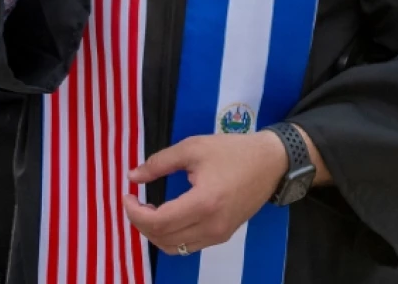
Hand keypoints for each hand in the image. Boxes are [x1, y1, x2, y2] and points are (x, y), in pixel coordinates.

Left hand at [124, 131, 287, 255]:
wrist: (270, 162)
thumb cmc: (232, 151)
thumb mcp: (193, 148)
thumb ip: (159, 163)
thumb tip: (132, 176)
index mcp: (203, 203)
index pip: (159, 222)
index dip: (135, 213)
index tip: (127, 195)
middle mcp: (211, 226)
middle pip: (163, 238)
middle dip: (141, 223)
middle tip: (134, 202)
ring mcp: (219, 235)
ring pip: (175, 248)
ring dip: (155, 233)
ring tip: (148, 210)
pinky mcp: (223, 236)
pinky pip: (189, 246)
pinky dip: (171, 237)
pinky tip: (166, 216)